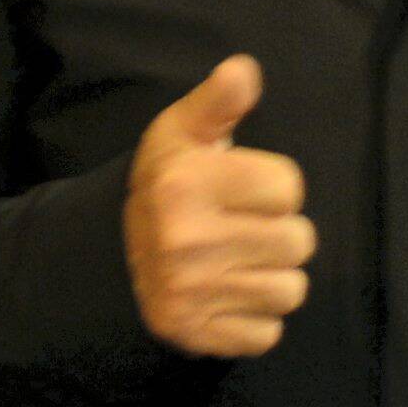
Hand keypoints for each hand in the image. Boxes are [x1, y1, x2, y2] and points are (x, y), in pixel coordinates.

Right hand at [124, 54, 310, 356]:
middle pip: (299, 241)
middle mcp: (187, 241)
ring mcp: (193, 295)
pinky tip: (229, 296)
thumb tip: (245, 69)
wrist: (108, 258)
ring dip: (273, 277)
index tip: (243, 190)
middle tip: (244, 228)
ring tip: (240, 262)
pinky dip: (256, 320)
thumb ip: (217, 102)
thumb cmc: (166, 186)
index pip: (289, 188)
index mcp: (186, 184)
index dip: (273, 186)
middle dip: (278, 233)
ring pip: (291, 290)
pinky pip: (268, 334)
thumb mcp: (181, 134)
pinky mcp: (200, 336)